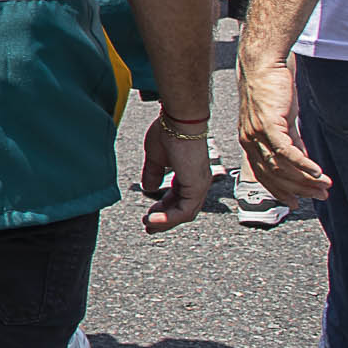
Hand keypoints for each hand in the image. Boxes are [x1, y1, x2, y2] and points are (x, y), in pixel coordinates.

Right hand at [139, 111, 214, 232]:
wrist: (179, 121)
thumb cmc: (169, 132)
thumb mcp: (155, 157)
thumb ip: (153, 174)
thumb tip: (148, 187)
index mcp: (189, 174)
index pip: (178, 199)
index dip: (162, 209)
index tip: (148, 215)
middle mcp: (197, 181)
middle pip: (183, 210)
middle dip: (164, 220)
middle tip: (148, 226)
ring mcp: (199, 185)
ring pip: (185, 214)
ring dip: (165, 222)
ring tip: (148, 224)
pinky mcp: (197, 186)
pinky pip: (184, 211)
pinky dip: (169, 218)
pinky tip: (154, 219)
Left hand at [237, 54, 333, 205]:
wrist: (263, 65)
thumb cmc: (273, 90)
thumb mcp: (283, 120)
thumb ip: (292, 140)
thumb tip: (304, 160)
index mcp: (250, 143)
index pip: (264, 175)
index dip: (280, 191)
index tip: (296, 203)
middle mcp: (250, 142)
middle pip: (275, 176)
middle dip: (299, 189)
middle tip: (321, 195)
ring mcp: (257, 134)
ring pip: (281, 167)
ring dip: (305, 179)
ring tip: (325, 185)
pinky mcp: (268, 124)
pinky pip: (286, 151)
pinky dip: (303, 164)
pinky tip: (318, 171)